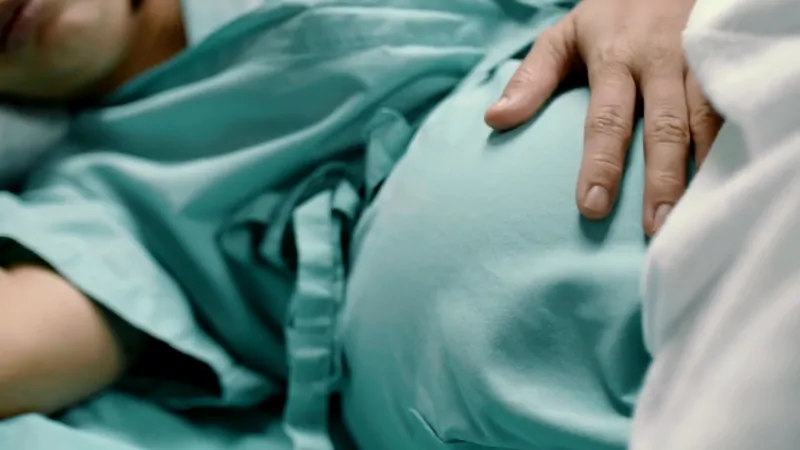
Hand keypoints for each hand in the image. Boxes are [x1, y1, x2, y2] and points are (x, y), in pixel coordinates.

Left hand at [484, 0, 722, 235]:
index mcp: (615, 58)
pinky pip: (730, 108)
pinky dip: (730, 146)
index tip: (592, 207)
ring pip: (704, 121)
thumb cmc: (607, 16)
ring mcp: (698, 62)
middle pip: (662, 127)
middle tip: (654, 227)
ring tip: (691, 217)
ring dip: (699, 171)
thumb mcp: (563, 36)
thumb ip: (531, 78)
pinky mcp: (724, 62)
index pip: (606, 118)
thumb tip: (495, 120)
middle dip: (659, 179)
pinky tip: (724, 182)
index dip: (600, 163)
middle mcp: (660, 62)